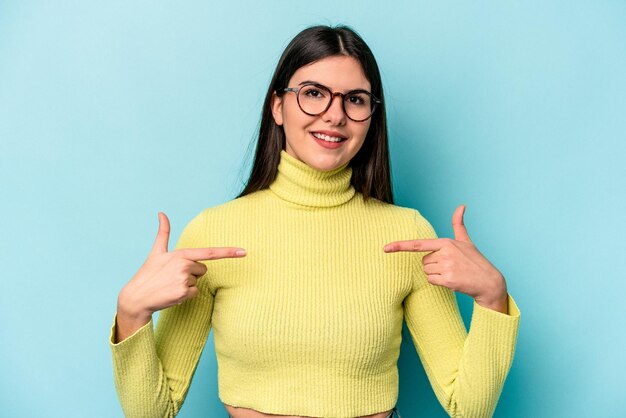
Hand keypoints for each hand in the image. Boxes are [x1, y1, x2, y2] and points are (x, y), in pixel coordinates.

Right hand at [115, 212, 245, 340]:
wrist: (136, 296)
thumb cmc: (148, 273)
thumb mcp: (156, 252)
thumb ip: (163, 232)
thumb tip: (161, 212)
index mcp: (180, 254)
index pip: (209, 252)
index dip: (228, 252)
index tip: (244, 251)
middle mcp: (184, 265)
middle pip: (203, 269)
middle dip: (191, 273)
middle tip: (173, 276)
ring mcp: (184, 280)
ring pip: (198, 281)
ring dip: (187, 284)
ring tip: (170, 285)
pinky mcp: (183, 293)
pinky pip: (195, 293)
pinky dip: (186, 295)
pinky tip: (172, 293)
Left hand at [383, 205, 507, 312]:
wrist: (489, 282)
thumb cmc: (475, 261)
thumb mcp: (466, 241)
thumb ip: (458, 224)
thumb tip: (461, 205)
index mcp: (446, 242)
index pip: (418, 244)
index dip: (400, 246)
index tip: (385, 248)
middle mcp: (445, 253)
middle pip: (423, 261)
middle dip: (434, 265)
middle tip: (451, 266)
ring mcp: (446, 267)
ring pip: (426, 271)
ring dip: (436, 274)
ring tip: (453, 272)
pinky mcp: (448, 280)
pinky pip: (431, 281)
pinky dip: (439, 282)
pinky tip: (452, 280)